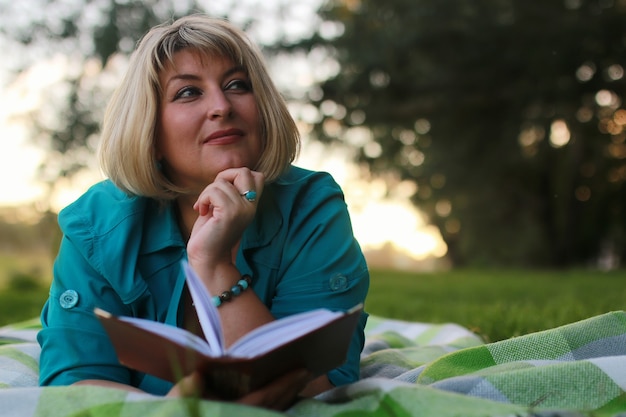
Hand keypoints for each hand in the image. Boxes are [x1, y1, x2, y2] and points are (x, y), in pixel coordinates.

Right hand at [167, 368, 312, 410]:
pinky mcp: (241, 416)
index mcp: (229, 413)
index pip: (262, 400)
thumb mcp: (176, 399)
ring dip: (288, 396)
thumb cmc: (174, 411)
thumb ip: (187, 388)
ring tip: (301, 378)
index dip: (283, 385)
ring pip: (273, 412)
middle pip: (273, 406)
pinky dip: (278, 403)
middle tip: (307, 370)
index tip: (301, 370)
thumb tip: (198, 374)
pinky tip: (286, 393)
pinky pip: (267, 414)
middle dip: (290, 388)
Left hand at [186, 167, 264, 267]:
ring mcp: (242, 209)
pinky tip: (201, 211)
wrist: (209, 259)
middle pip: (244, 171)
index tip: (223, 191)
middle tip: (213, 194)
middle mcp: (251, 206)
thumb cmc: (211, 233)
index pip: (257, 176)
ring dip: (206, 193)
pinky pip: (213, 191)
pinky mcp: (230, 213)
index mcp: (252, 205)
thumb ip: (229, 191)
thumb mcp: (223, 207)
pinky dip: (203, 199)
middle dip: (223, 177)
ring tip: (205, 208)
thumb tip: (225, 174)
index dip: (236, 176)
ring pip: (221, 182)